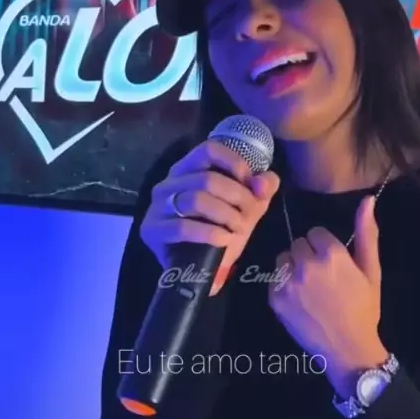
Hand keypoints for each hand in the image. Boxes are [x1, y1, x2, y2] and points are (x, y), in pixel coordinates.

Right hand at [140, 140, 279, 295]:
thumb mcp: (245, 209)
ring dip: (225, 215)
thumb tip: (267, 181)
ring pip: (196, 199)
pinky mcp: (153, 230)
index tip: (251, 183)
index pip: (209, 150)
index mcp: (188, 169)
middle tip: (249, 215)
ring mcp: (158, 206)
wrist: (198, 268)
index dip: (233, 163)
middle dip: (237, 197)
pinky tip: (224, 240)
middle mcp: (169, 183)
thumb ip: (260, 191)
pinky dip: (209, 233)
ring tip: (237, 229)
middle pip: (208, 179)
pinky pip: (182, 227)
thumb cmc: (219, 230)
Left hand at [269, 196, 387, 397]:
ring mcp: (288, 281)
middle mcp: (306, 263)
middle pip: (297, 243)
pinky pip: (274, 278)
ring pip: (283, 258)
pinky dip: (282, 285)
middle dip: (306, 255)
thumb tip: (368, 199)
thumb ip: (366, 233)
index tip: (332, 264)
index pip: (314, 233)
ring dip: (292, 267)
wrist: (348, 349)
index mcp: (332, 254)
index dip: (323, 247)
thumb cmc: (364, 309)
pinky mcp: (274, 297)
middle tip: (320, 277)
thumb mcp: (371, 270)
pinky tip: (298, 300)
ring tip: (308, 288)